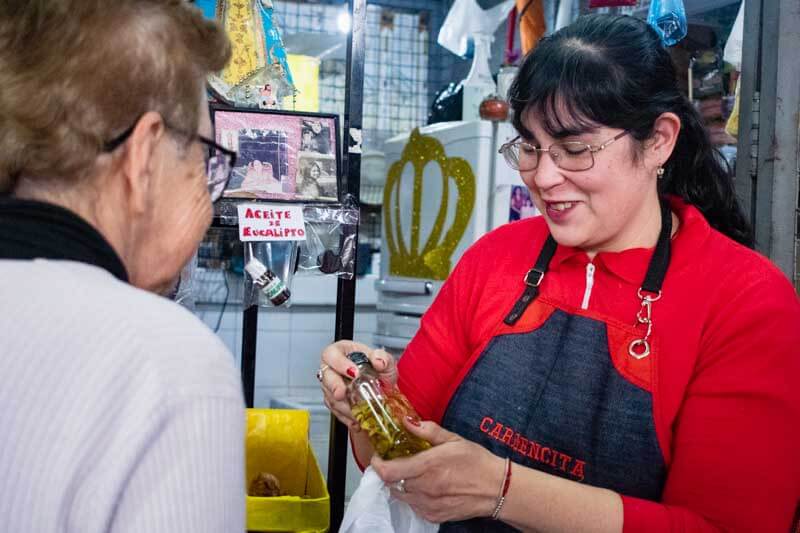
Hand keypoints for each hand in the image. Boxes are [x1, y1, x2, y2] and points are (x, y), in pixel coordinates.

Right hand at [318, 340, 395, 432]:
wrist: (382, 387)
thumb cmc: (378, 369)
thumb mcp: (385, 361)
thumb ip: (383, 358)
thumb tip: (379, 361)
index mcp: (341, 352)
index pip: (332, 354)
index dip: (340, 364)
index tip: (354, 372)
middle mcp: (332, 368)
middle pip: (325, 376)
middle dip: (334, 387)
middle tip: (342, 393)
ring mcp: (331, 386)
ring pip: (330, 396)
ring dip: (342, 406)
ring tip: (356, 413)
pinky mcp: (334, 401)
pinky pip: (335, 410)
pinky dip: (345, 418)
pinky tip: (355, 421)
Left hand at [371, 418, 504, 523]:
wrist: (497, 489)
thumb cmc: (477, 461)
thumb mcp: (453, 439)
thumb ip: (427, 431)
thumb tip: (407, 421)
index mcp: (427, 467)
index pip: (388, 471)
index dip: (377, 464)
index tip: (378, 456)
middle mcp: (425, 488)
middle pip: (392, 483)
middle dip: (392, 472)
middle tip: (400, 462)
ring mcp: (429, 505)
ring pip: (401, 496)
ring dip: (402, 485)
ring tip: (416, 474)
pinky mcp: (434, 516)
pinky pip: (414, 506)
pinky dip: (414, 497)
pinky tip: (427, 487)